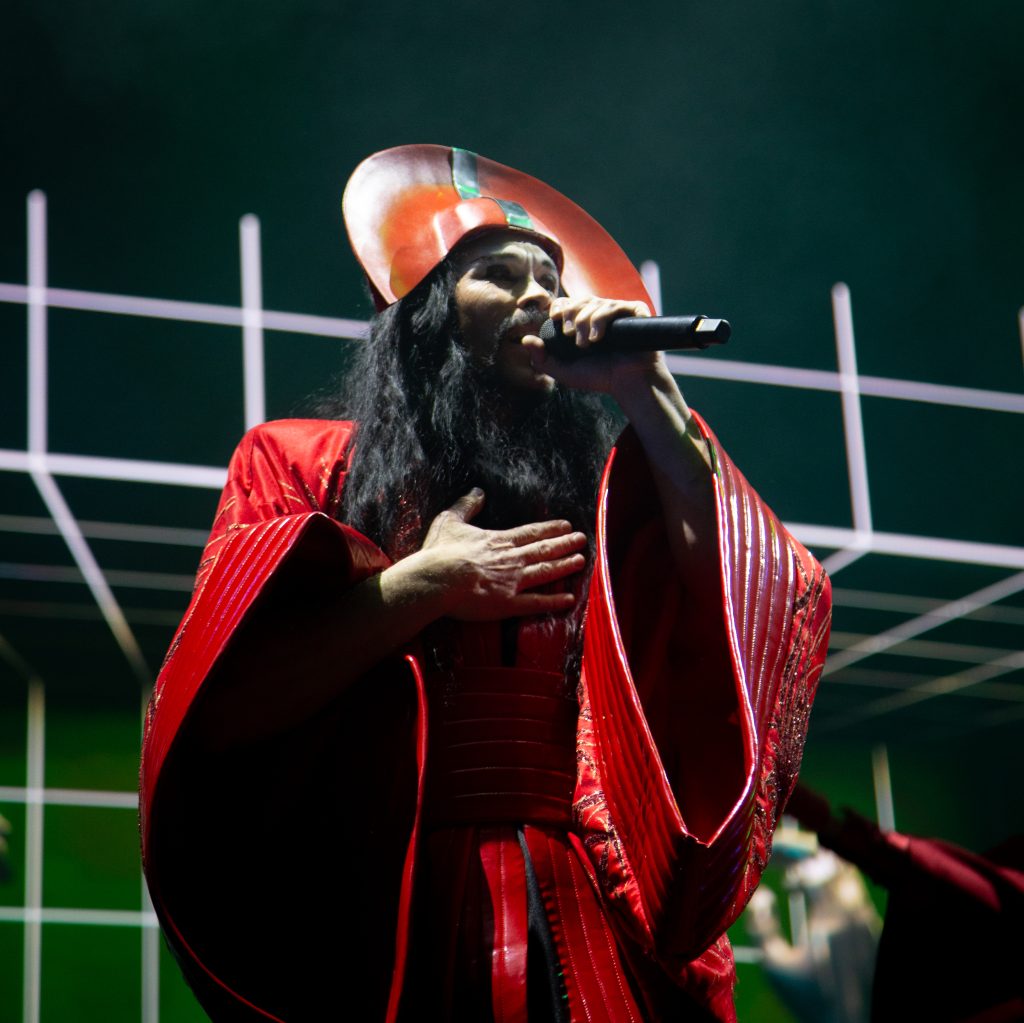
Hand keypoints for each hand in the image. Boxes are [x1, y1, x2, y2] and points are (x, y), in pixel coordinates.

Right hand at [418, 488, 586, 620]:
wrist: (438, 579)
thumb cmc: (440, 552)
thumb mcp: (450, 521)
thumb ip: (466, 506)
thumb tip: (477, 491)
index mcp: (499, 540)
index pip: (531, 533)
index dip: (550, 529)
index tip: (567, 526)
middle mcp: (511, 559)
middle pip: (544, 550)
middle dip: (564, 544)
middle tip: (582, 540)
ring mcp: (512, 582)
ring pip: (545, 572)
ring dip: (564, 566)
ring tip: (581, 561)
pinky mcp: (508, 604)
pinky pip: (536, 603)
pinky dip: (554, 601)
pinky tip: (569, 599)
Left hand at [520, 295, 661, 395]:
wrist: (628, 384)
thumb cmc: (599, 377)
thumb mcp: (564, 371)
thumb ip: (542, 359)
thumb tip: (524, 340)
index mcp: (585, 321)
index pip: (568, 302)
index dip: (559, 306)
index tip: (555, 319)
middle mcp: (602, 312)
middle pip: (579, 299)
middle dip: (571, 315)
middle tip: (571, 336)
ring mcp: (619, 310)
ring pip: (595, 303)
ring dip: (585, 322)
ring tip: (587, 344)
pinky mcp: (636, 311)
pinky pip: (614, 306)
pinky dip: (602, 319)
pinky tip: (598, 338)